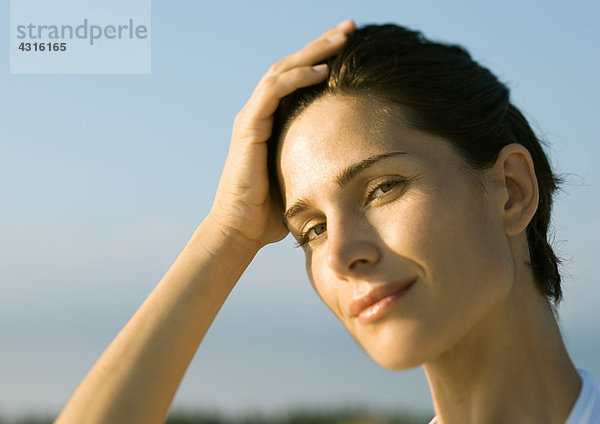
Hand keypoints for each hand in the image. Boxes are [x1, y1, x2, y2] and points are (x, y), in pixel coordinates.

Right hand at [209, 19, 354, 249]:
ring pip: (282, 70)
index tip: (352, 46)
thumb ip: (317, 159)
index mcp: (273, 121)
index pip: (298, 79)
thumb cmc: (272, 210)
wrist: (241, 229)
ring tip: (341, 39)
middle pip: (292, 66)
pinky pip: (273, 92)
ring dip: (313, 52)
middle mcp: (260, 112)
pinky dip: (297, 78)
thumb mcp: (302, 176)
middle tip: (350, 27)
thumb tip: (350, 158)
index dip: (323, 58)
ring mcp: (252, 117)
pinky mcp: (248, 127)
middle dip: (321, 44)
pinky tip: (322, 70)